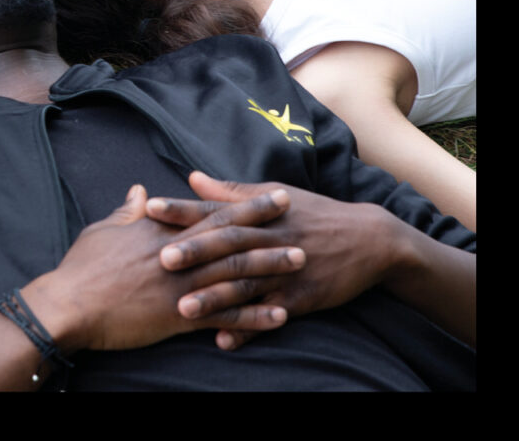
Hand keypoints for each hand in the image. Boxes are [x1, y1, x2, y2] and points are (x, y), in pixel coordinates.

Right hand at [24, 184, 302, 353]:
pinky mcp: (180, 318)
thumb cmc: (82, 268)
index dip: (246, 203)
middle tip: (301, 221)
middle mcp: (178, 256)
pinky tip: (280, 315)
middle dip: (268, 228)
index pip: (211, 212)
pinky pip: (226, 317)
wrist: (69, 306)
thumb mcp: (103, 231)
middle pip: (231, 239)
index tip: (275, 195)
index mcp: (161, 233)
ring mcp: (182, 287)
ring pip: (236, 275)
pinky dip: (254, 316)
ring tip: (300, 262)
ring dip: (270, 269)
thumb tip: (140, 191)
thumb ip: (127, 212)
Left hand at [148, 171, 408, 349]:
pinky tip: (222, 341)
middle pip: (228, 246)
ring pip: (245, 285)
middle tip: (160, 260)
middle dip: (195, 252)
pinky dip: (247, 329)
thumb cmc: (314, 213)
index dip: (182, 210)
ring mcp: (285, 271)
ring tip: (182, 309)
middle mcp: (268, 240)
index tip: (148, 208)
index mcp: (257, 215)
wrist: (370, 240)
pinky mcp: (301, 298)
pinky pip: (269, 316)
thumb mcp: (274, 195)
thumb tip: (192, 177)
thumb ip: (229, 192)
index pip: (214, 210)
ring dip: (214, 298)